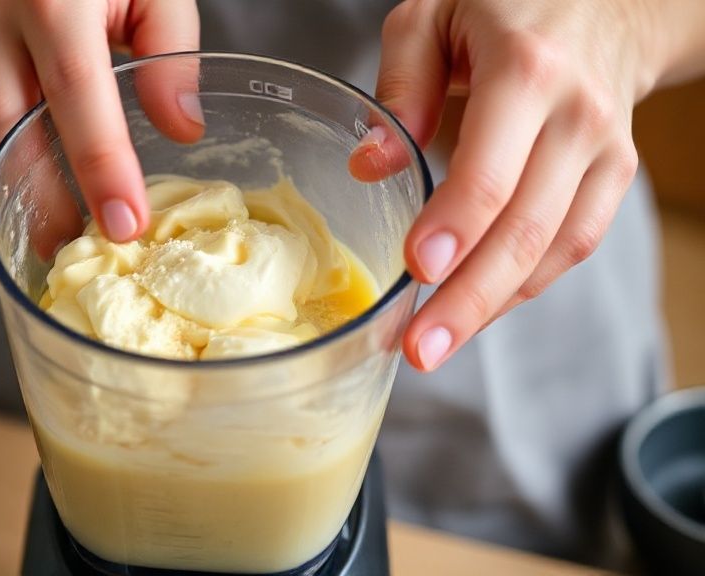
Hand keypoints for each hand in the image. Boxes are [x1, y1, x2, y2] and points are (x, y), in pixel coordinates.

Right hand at [0, 0, 199, 241]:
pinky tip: (5, 209)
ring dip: (8, 198)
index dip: (100, 164)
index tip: (125, 221)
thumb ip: (172, 49)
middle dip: (48, 200)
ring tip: (48, 244)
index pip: (76, 93)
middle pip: (10, 127)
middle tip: (83, 250)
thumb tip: (181, 129)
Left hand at [356, 0, 665, 371]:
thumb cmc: (505, 6)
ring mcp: (603, 152)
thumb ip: (402, 85)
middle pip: (524, 229)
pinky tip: (479, 310)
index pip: (491, 170)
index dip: (453, 229)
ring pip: (552, 250)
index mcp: (526, 71)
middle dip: (468, 300)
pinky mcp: (613, 177)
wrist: (608, 3)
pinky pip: (572, 246)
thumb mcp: (434, 15)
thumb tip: (370, 166)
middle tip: (418, 350)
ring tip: (436, 345)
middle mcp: (575, 118)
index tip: (414, 273)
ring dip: (492, 307)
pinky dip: (524, 286)